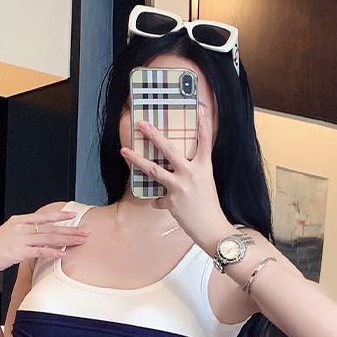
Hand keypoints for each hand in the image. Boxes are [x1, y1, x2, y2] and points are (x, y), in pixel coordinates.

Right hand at [0, 207, 89, 282]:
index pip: (44, 217)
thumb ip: (25, 233)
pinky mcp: (18, 252)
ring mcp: (20, 239)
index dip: (60, 215)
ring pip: (48, 238)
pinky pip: (39, 251)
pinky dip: (52, 252)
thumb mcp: (10, 235)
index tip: (74, 215)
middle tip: (85, 232)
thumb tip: (41, 236)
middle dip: (70, 230)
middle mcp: (20, 227)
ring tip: (80, 241)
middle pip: (50, 228)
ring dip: (67, 240)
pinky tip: (63, 253)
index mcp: (19, 220)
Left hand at [119, 108, 233, 252]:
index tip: (200, 107)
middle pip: (169, 150)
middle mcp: (192, 174)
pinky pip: (158, 199)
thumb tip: (177, 171)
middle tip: (142, 124)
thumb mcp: (206, 184)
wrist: (212, 229)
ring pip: (154, 170)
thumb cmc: (210, 206)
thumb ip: (193, 174)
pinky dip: (159, 202)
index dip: (204, 124)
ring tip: (124, 151)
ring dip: (137, 160)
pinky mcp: (171, 201)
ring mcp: (180, 187)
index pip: (206, 141)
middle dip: (154, 136)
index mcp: (204, 167)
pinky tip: (161, 205)